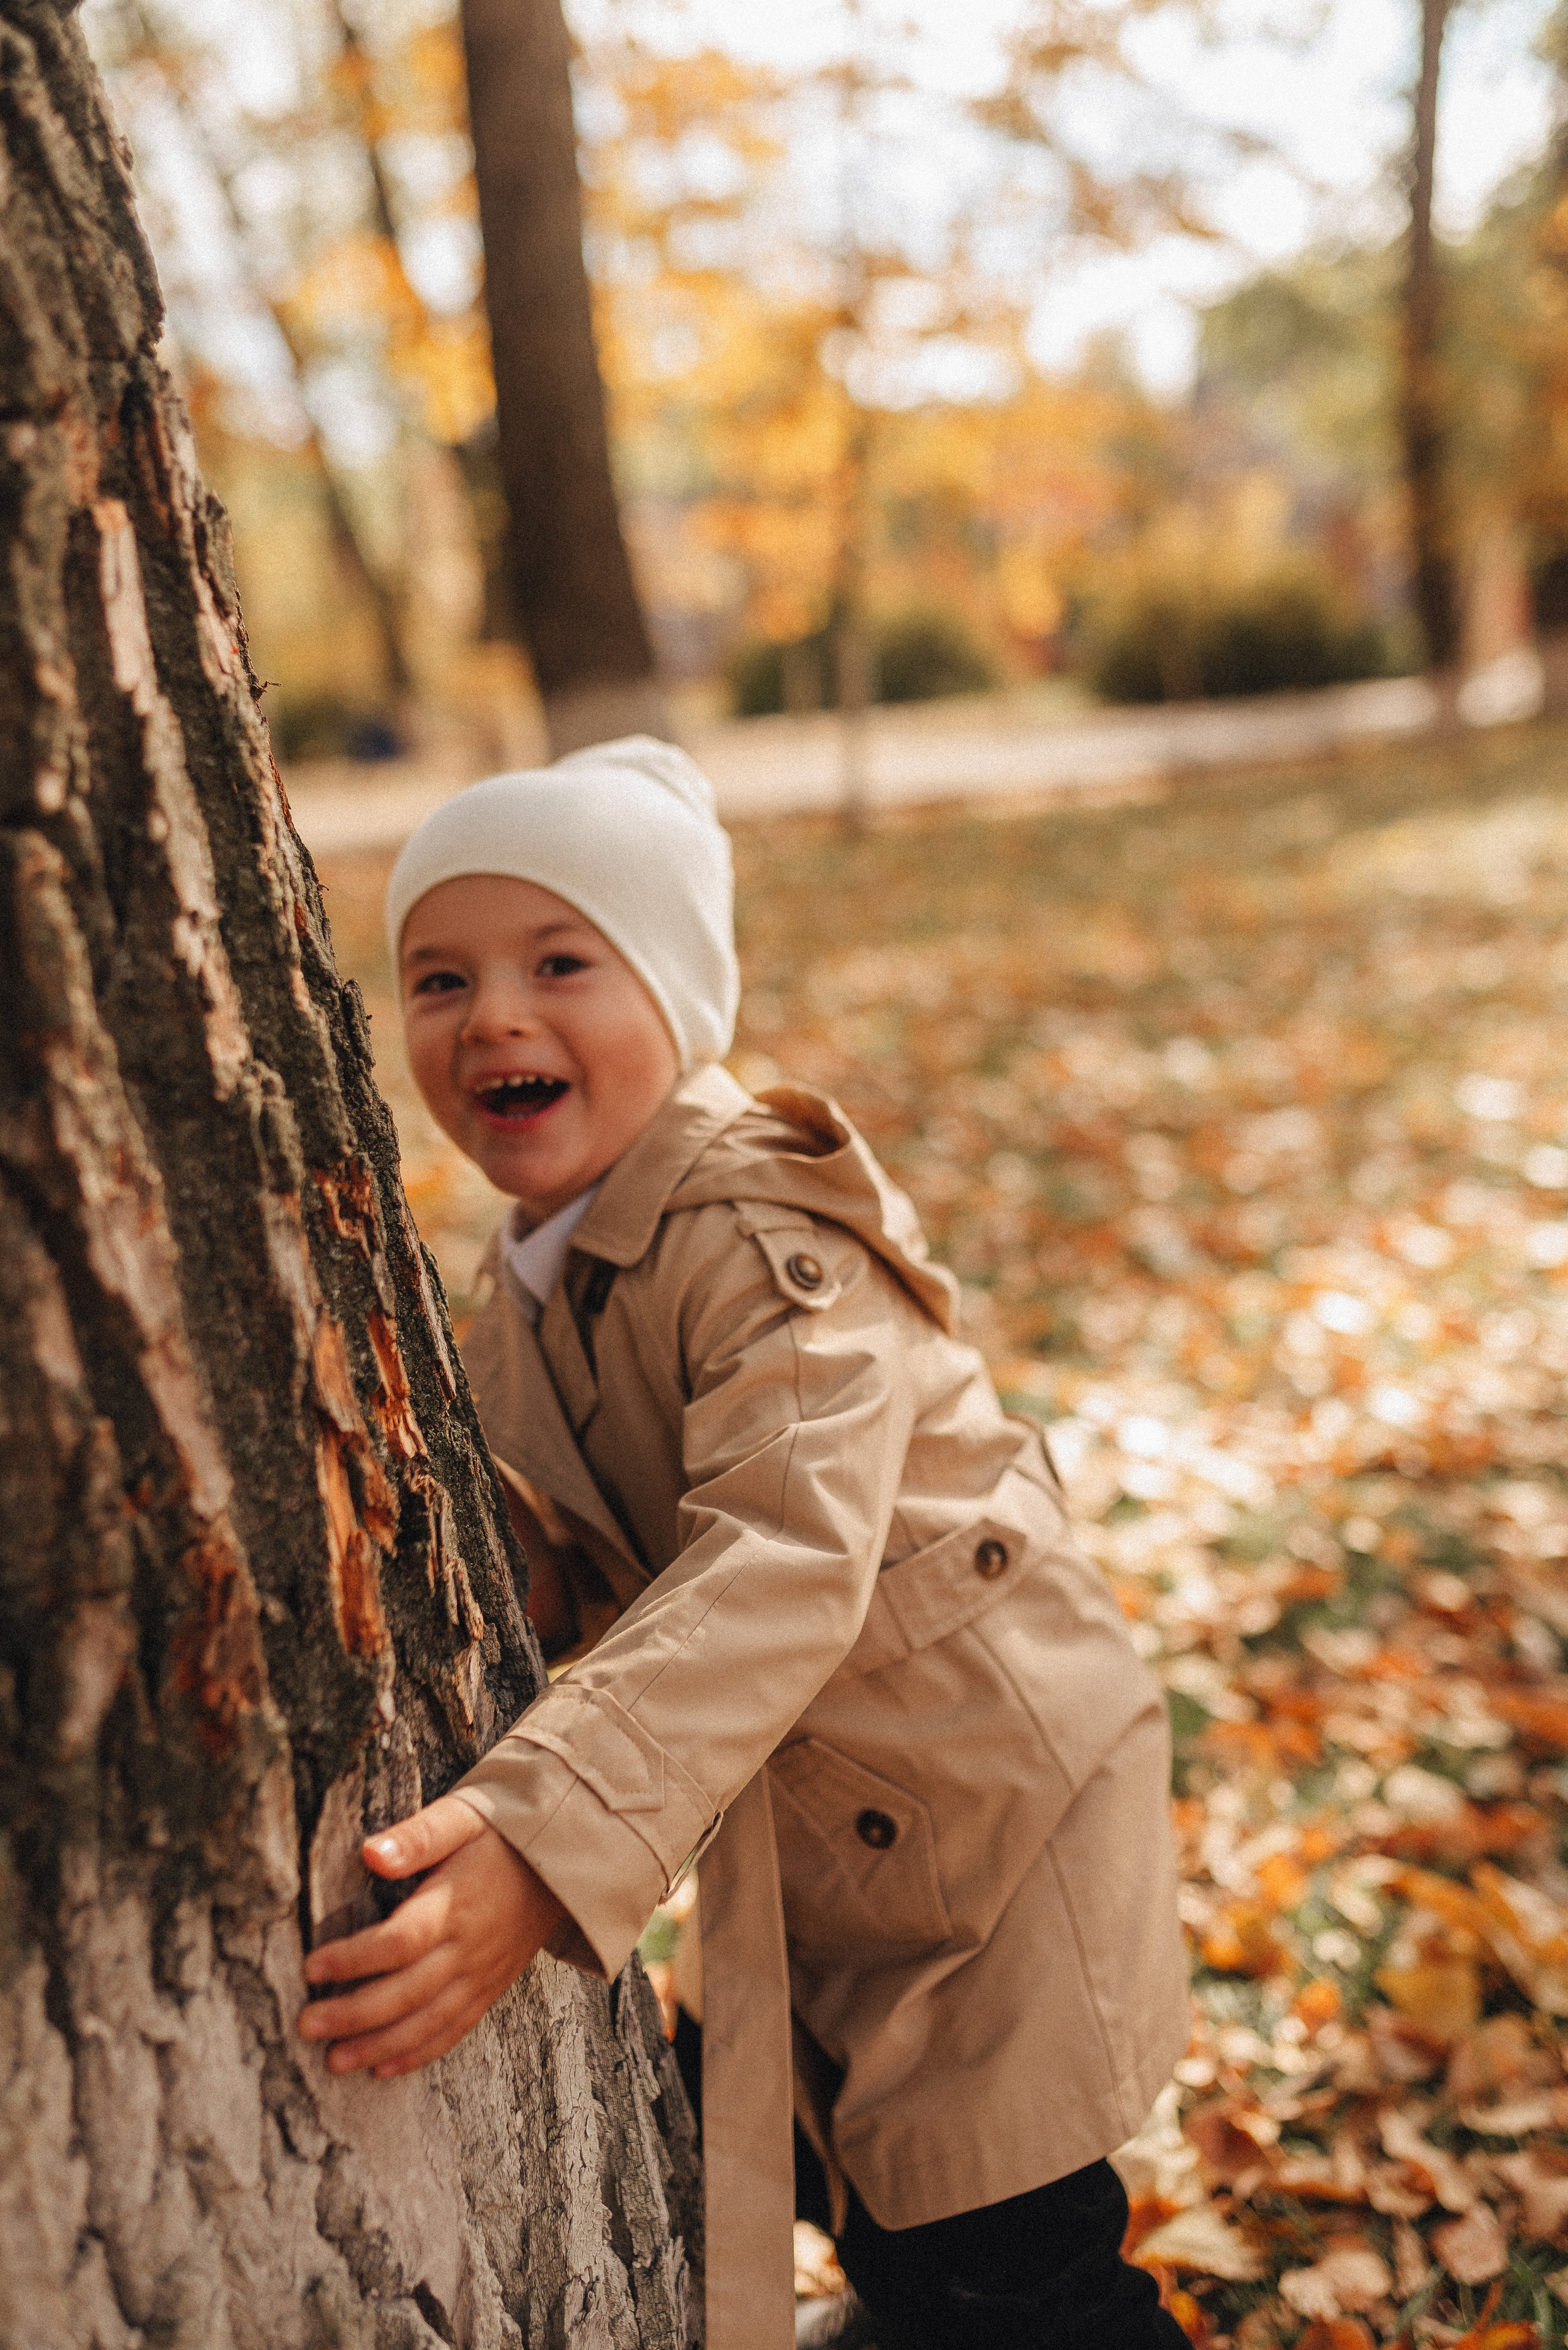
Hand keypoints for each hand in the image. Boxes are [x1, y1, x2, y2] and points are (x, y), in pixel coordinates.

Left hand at [298, 1794, 565, 2077]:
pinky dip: (420, 2053)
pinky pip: (455, 2028)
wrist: (566, 1855)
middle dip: (354, 2014)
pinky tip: (385, 2069)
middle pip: (407, 1992)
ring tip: (335, 2061)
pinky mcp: (492, 1987)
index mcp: (457, 1904)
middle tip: (306, 2025)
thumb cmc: (503, 1831)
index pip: (399, 1941)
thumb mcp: (461, 1817)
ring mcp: (483, 1973)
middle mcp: (470, 1947)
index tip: (311, 1966)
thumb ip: (417, 1836)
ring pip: (428, 2021)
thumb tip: (370, 1853)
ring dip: (380, 2046)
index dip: (354, 1958)